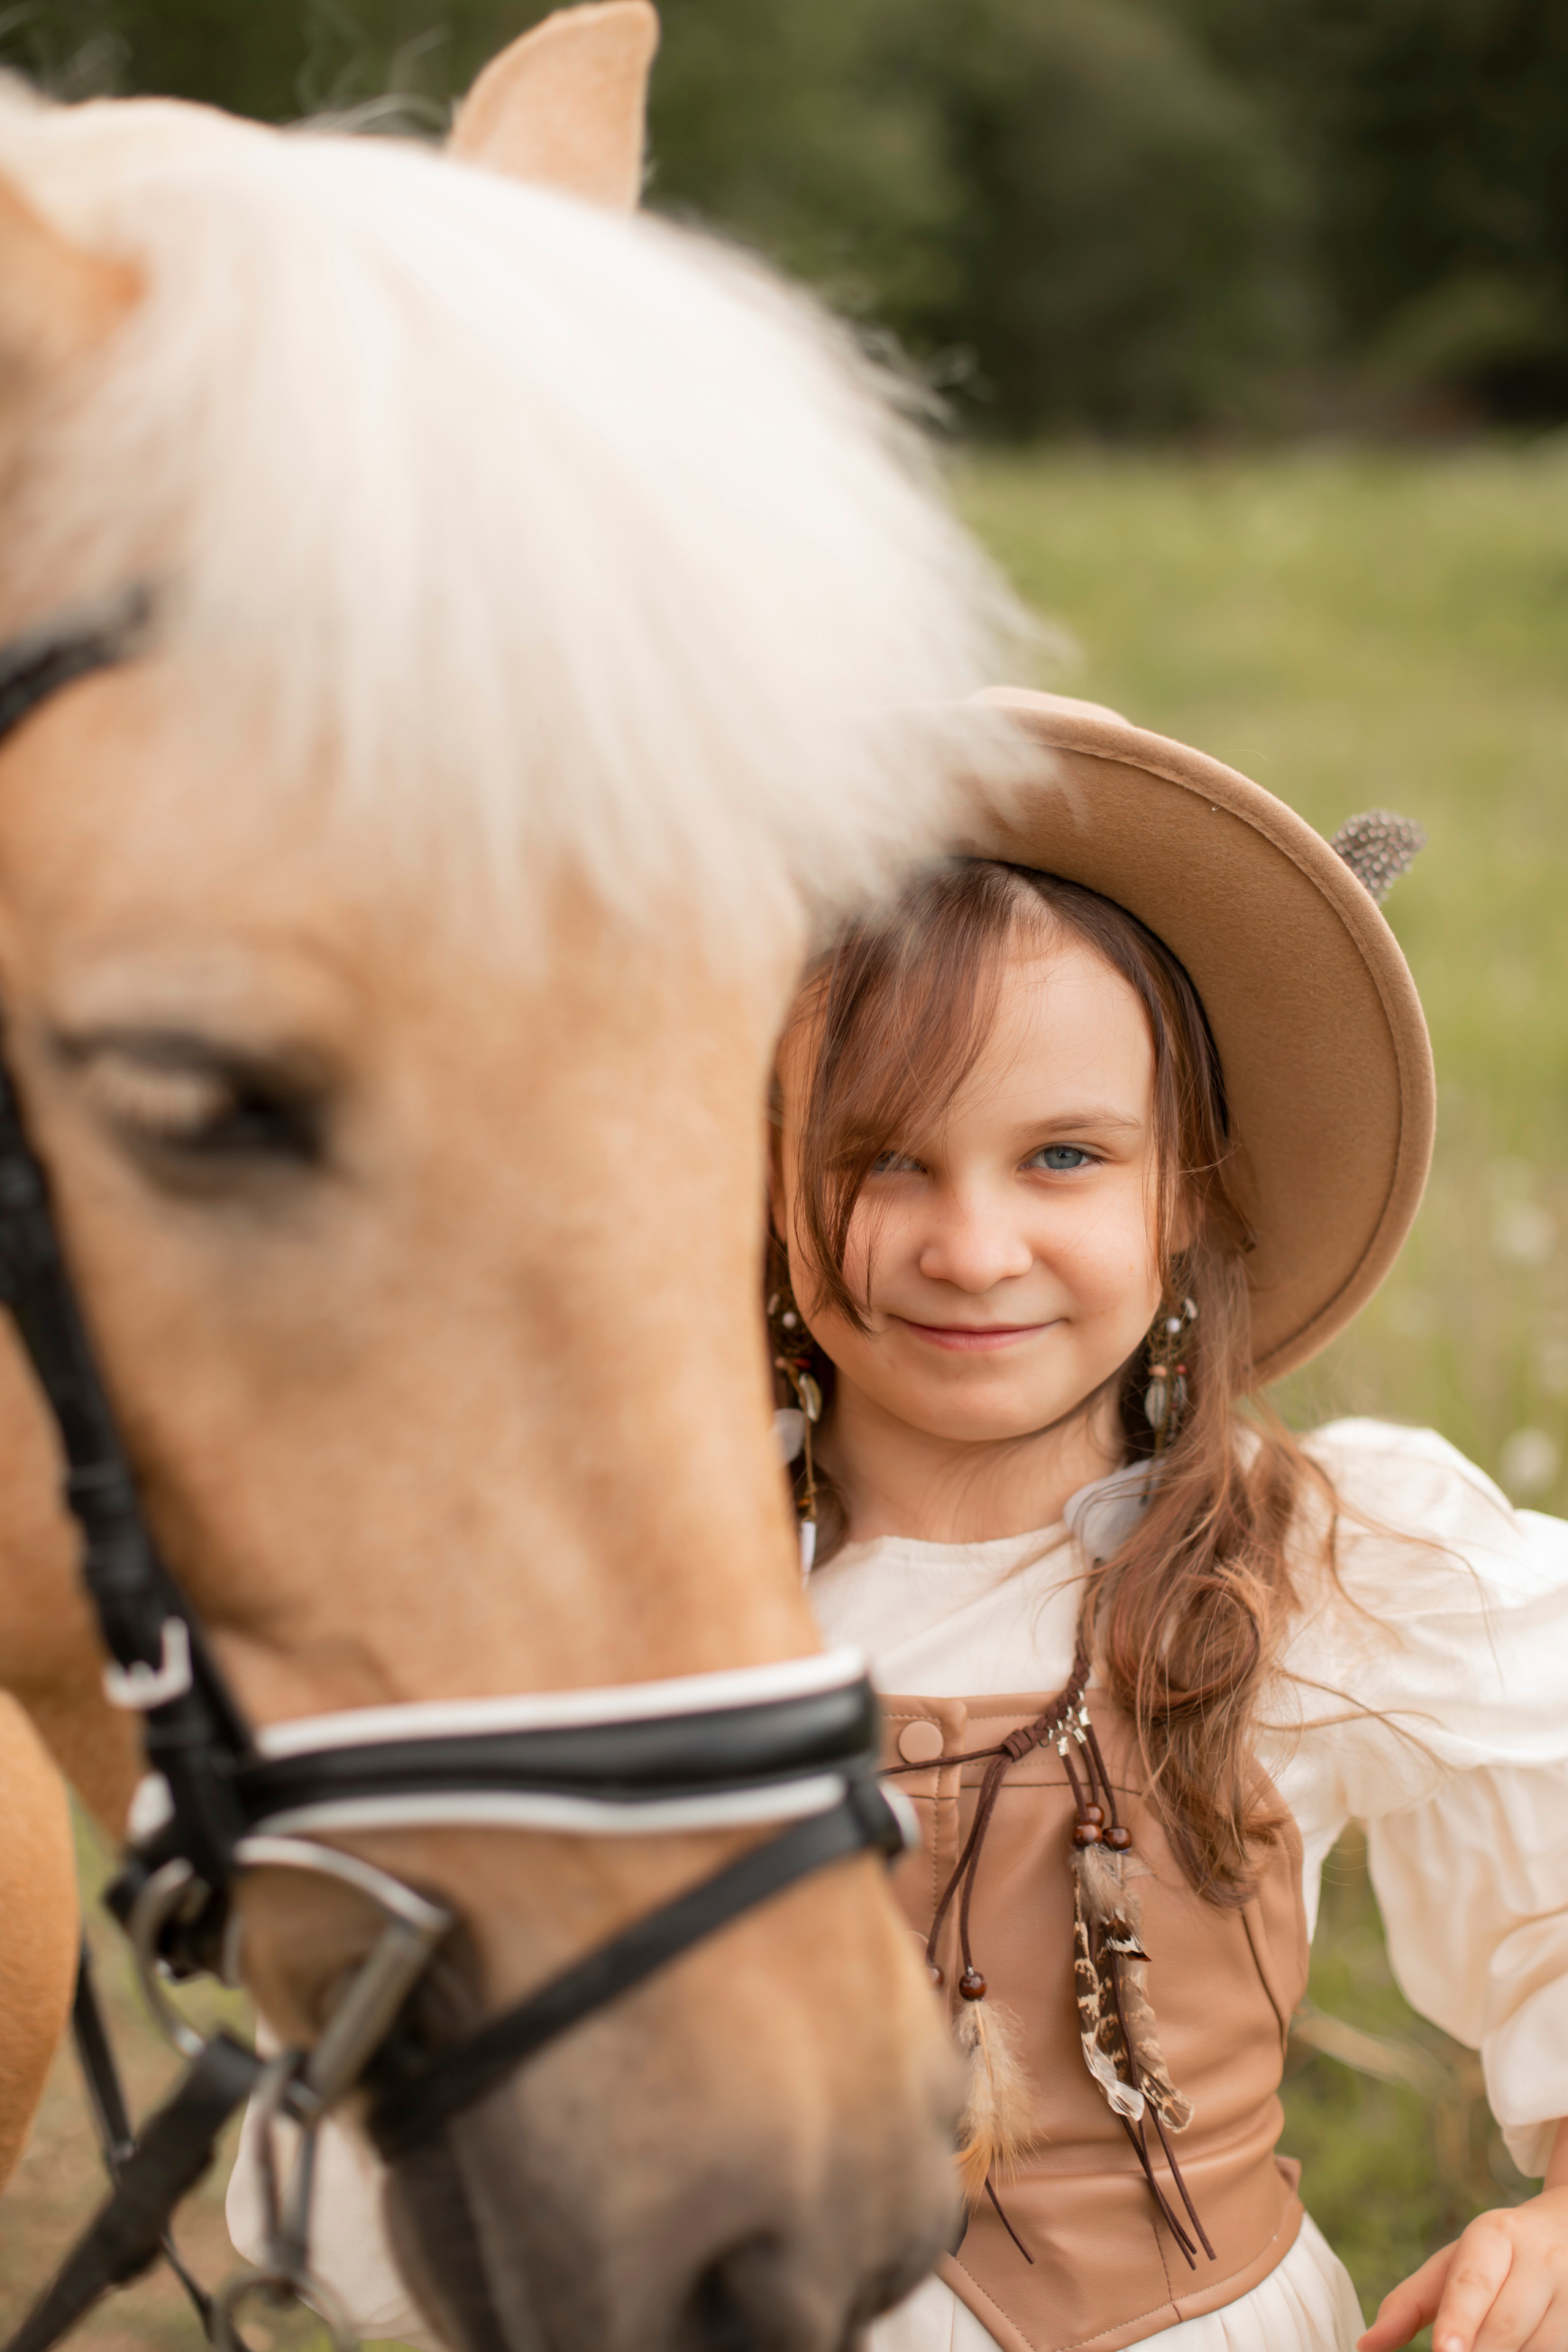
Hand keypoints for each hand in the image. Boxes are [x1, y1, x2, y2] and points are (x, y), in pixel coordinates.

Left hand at [1358, 2186, 1567, 2351]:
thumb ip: (1408, 2304)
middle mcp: (1540, 2261)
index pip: (1474, 2282)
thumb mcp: (1452, 2265)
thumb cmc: (1494, 2259)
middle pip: (1506, 2328)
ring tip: (1480, 2347)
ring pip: (1538, 2349)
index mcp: (1495, 2237)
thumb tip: (1366, 2346)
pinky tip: (1517, 2349)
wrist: (1566, 2233)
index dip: (1460, 2321)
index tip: (1446, 2351)